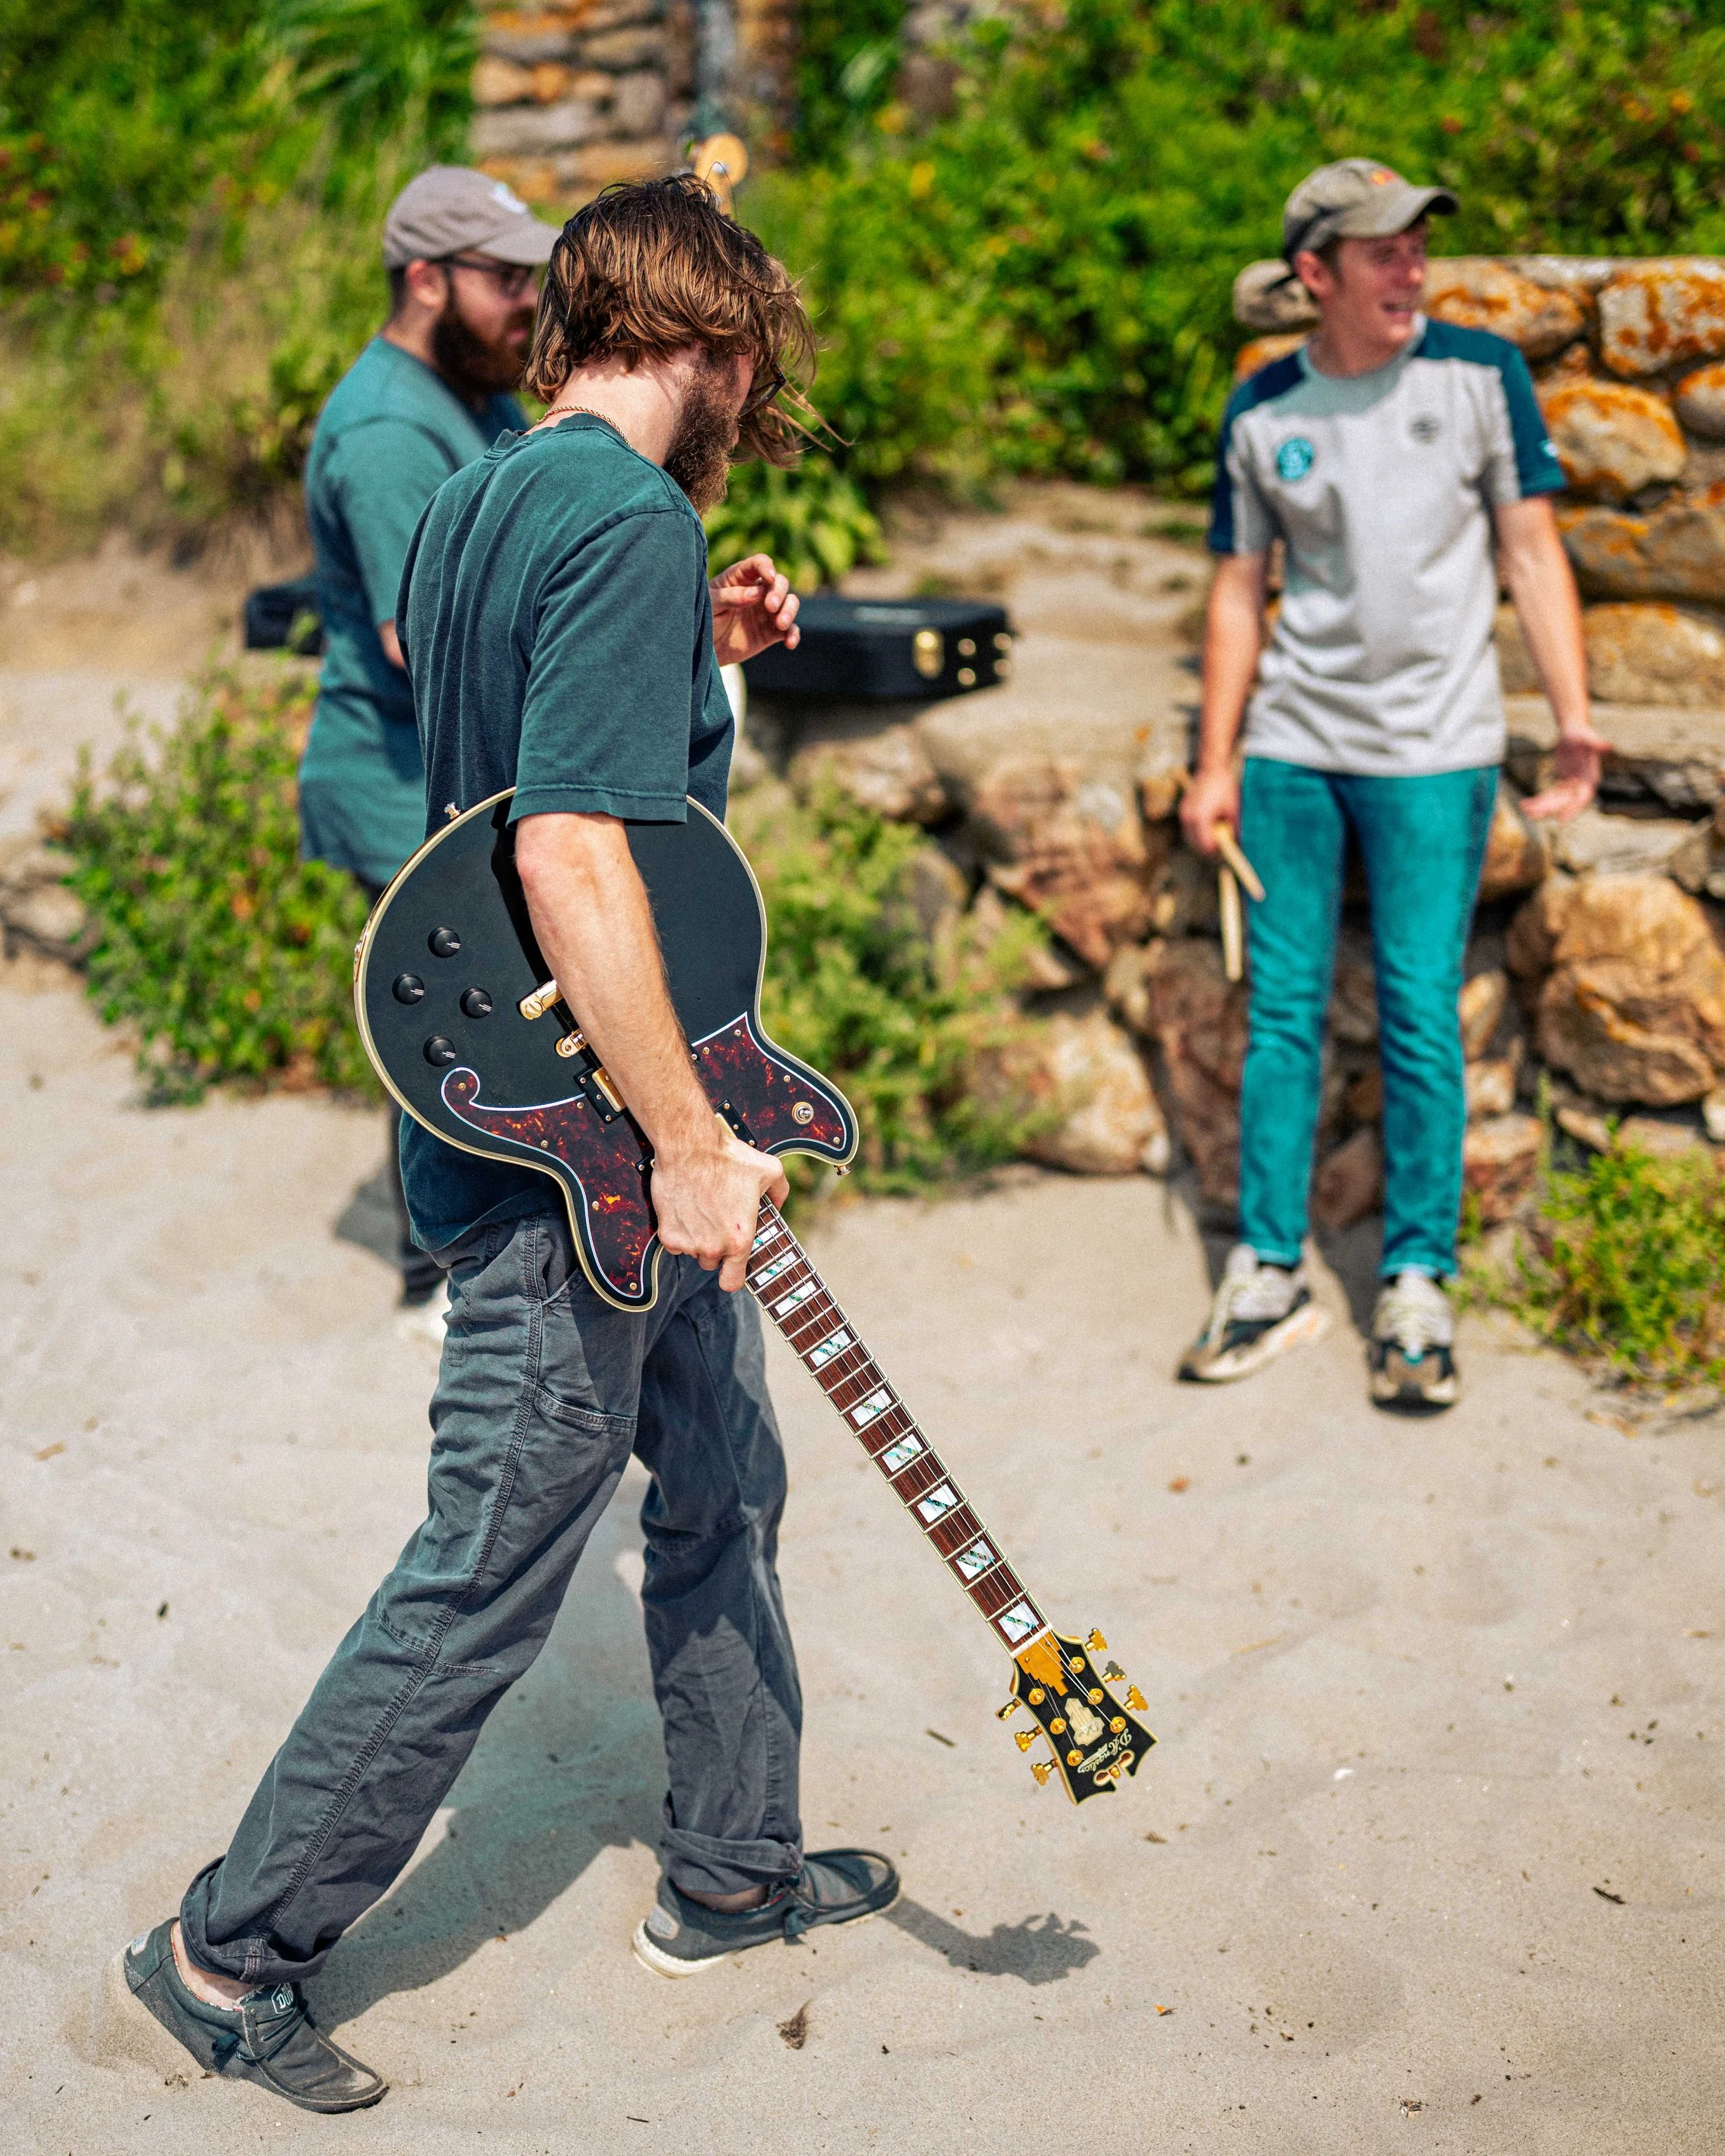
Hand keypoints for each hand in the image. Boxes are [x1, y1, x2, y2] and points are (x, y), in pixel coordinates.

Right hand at [651, 1120, 788, 1290]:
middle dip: (715, 1247)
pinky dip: (678, 1230)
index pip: (733, 1282)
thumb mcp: (769, 1170)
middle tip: (716, 1220)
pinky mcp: (667, 1234)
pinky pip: (674, 1242)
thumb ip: (780, 1192)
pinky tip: (686, 1208)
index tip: (731, 1267)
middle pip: (713, 1263)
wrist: (690, 1146)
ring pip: (693, 1251)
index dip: (732, 1276)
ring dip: (697, 1238)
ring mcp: (688, 1242)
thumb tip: (778, 1204)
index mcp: (740, 1239)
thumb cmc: (728, 1157)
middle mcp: (714, 1246)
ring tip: (701, 1209)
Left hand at [710, 552, 800, 666]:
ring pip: (790, 603)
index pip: (759, 564)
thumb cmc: (701, 618)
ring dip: (790, 610)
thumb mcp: (710, 605)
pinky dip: (793, 635)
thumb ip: (730, 597)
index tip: (769, 578)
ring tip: (781, 624)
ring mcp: (766, 612)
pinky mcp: (771, 632)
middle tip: (770, 606)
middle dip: (779, 592)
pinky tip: (790, 644)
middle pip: (779, 582)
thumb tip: (756, 593)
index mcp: (740, 578)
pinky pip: (789, 630)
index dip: (766, 567)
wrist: (702, 648)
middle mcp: (757, 591)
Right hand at [1178, 764, 1240, 856]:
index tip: (1226, 854)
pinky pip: (1188, 830)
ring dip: (1202, 843)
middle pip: (1196, 845)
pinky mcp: (1184, 810)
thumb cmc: (1224, 786)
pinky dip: (1197, 834)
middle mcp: (1188, 817)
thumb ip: (1234, 828)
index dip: (1216, 852)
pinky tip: (1209, 831)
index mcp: (1200, 817)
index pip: (1205, 845)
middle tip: (1221, 851)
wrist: (1212, 768)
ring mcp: (1184, 813)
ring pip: (1190, 839)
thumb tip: (1238, 845)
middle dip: (1208, 850)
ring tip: (1216, 841)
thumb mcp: (1234, 809)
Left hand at [1522, 721, 1610, 821]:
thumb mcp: (1587, 737)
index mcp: (1591, 778)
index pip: (1583, 798)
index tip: (1560, 820)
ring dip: (1540, 807)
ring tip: (1525, 810)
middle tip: (1533, 815)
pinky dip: (1537, 800)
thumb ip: (1597, 743)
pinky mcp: (1561, 784)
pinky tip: (1524, 804)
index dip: (1572, 809)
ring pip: (1555, 801)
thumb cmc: (1581, 733)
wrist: (1573, 731)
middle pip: (1565, 802)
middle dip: (1549, 809)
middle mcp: (1582, 785)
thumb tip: (1609, 746)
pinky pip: (1549, 796)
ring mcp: (1571, 786)